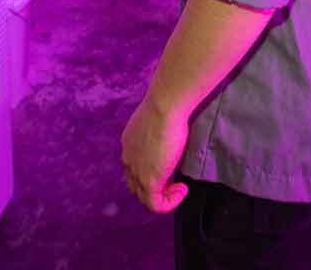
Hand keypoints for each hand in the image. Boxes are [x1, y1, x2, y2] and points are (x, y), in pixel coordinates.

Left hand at [121, 94, 189, 213]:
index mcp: (129, 143)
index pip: (134, 166)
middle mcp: (128, 158)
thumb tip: (172, 138)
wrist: (165, 106)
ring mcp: (136, 171)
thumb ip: (160, 133)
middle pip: (135, 184)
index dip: (152, 171)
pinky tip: (182, 191)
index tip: (171, 166)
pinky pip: (155, 204)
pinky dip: (169, 203)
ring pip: (144, 196)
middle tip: (175, 181)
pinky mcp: (149, 181)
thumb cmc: (167, 106)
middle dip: (155, 186)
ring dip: (163, 195)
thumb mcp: (160, 121)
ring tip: (180, 187)